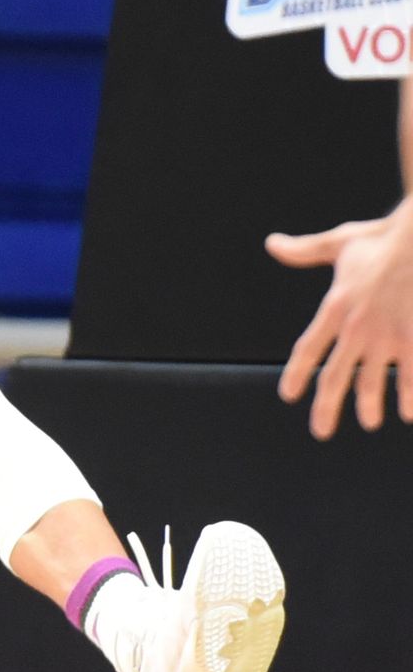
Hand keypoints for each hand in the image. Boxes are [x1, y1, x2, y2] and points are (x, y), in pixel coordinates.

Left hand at [267, 201, 412, 435]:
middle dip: (327, 406)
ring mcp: (386, 336)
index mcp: (334, 308)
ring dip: (368, 405)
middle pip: (335, 376)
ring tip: (368, 422)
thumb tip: (272, 243)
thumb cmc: (382, 240)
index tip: (289, 395)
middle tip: (320, 431)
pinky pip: (410, 377)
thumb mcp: (338, 243)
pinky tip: (408, 413)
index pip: (308, 349)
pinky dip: (409, 396)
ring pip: (371, 383)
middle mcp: (355, 328)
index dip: (297, 373)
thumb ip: (304, 251)